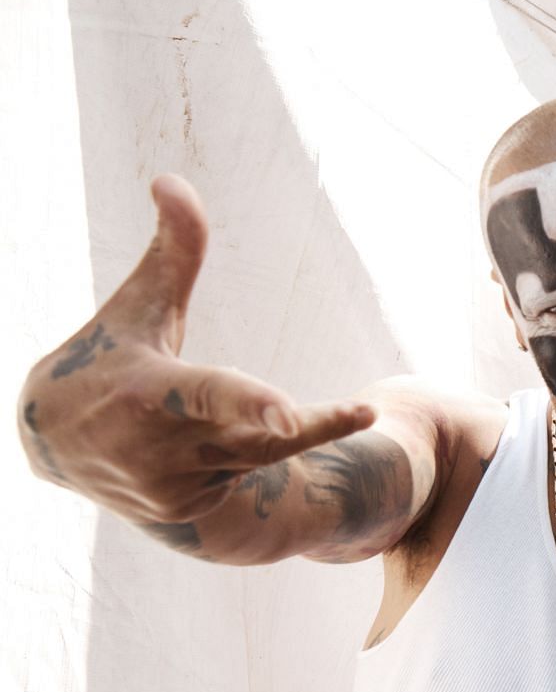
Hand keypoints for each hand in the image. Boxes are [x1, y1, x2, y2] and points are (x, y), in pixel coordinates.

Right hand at [18, 175, 373, 523]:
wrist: (53, 441)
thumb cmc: (105, 356)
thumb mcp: (137, 305)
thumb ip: (172, 251)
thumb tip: (173, 179)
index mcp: (150, 394)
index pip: (209, 397)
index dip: (251, 404)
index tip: (290, 416)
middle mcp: (162, 448)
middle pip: (257, 438)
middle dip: (315, 426)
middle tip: (366, 412)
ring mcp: (173, 487)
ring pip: (258, 456)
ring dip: (281, 431)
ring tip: (314, 412)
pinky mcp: (183, 512)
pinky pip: (240, 477)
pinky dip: (240, 452)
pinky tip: (209, 442)